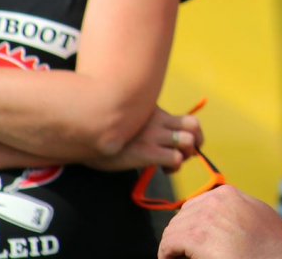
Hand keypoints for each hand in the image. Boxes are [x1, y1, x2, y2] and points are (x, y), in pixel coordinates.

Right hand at [88, 106, 202, 171]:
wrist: (85, 133)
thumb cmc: (104, 129)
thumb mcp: (128, 117)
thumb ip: (142, 120)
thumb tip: (150, 130)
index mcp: (156, 112)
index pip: (189, 118)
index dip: (193, 134)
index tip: (184, 144)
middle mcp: (159, 121)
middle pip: (195, 126)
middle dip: (197, 143)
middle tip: (186, 154)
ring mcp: (154, 136)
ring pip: (189, 142)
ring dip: (186, 156)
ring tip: (172, 163)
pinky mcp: (146, 152)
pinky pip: (175, 159)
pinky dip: (174, 166)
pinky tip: (162, 169)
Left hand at [158, 186, 281, 258]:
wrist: (277, 256)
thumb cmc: (272, 243)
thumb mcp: (258, 213)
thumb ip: (240, 208)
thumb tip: (230, 215)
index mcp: (227, 194)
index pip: (196, 205)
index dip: (191, 225)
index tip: (191, 242)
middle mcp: (213, 200)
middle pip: (182, 216)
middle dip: (180, 235)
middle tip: (181, 254)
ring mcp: (204, 217)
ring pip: (172, 230)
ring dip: (172, 246)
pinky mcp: (196, 236)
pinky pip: (168, 244)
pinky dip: (166, 255)